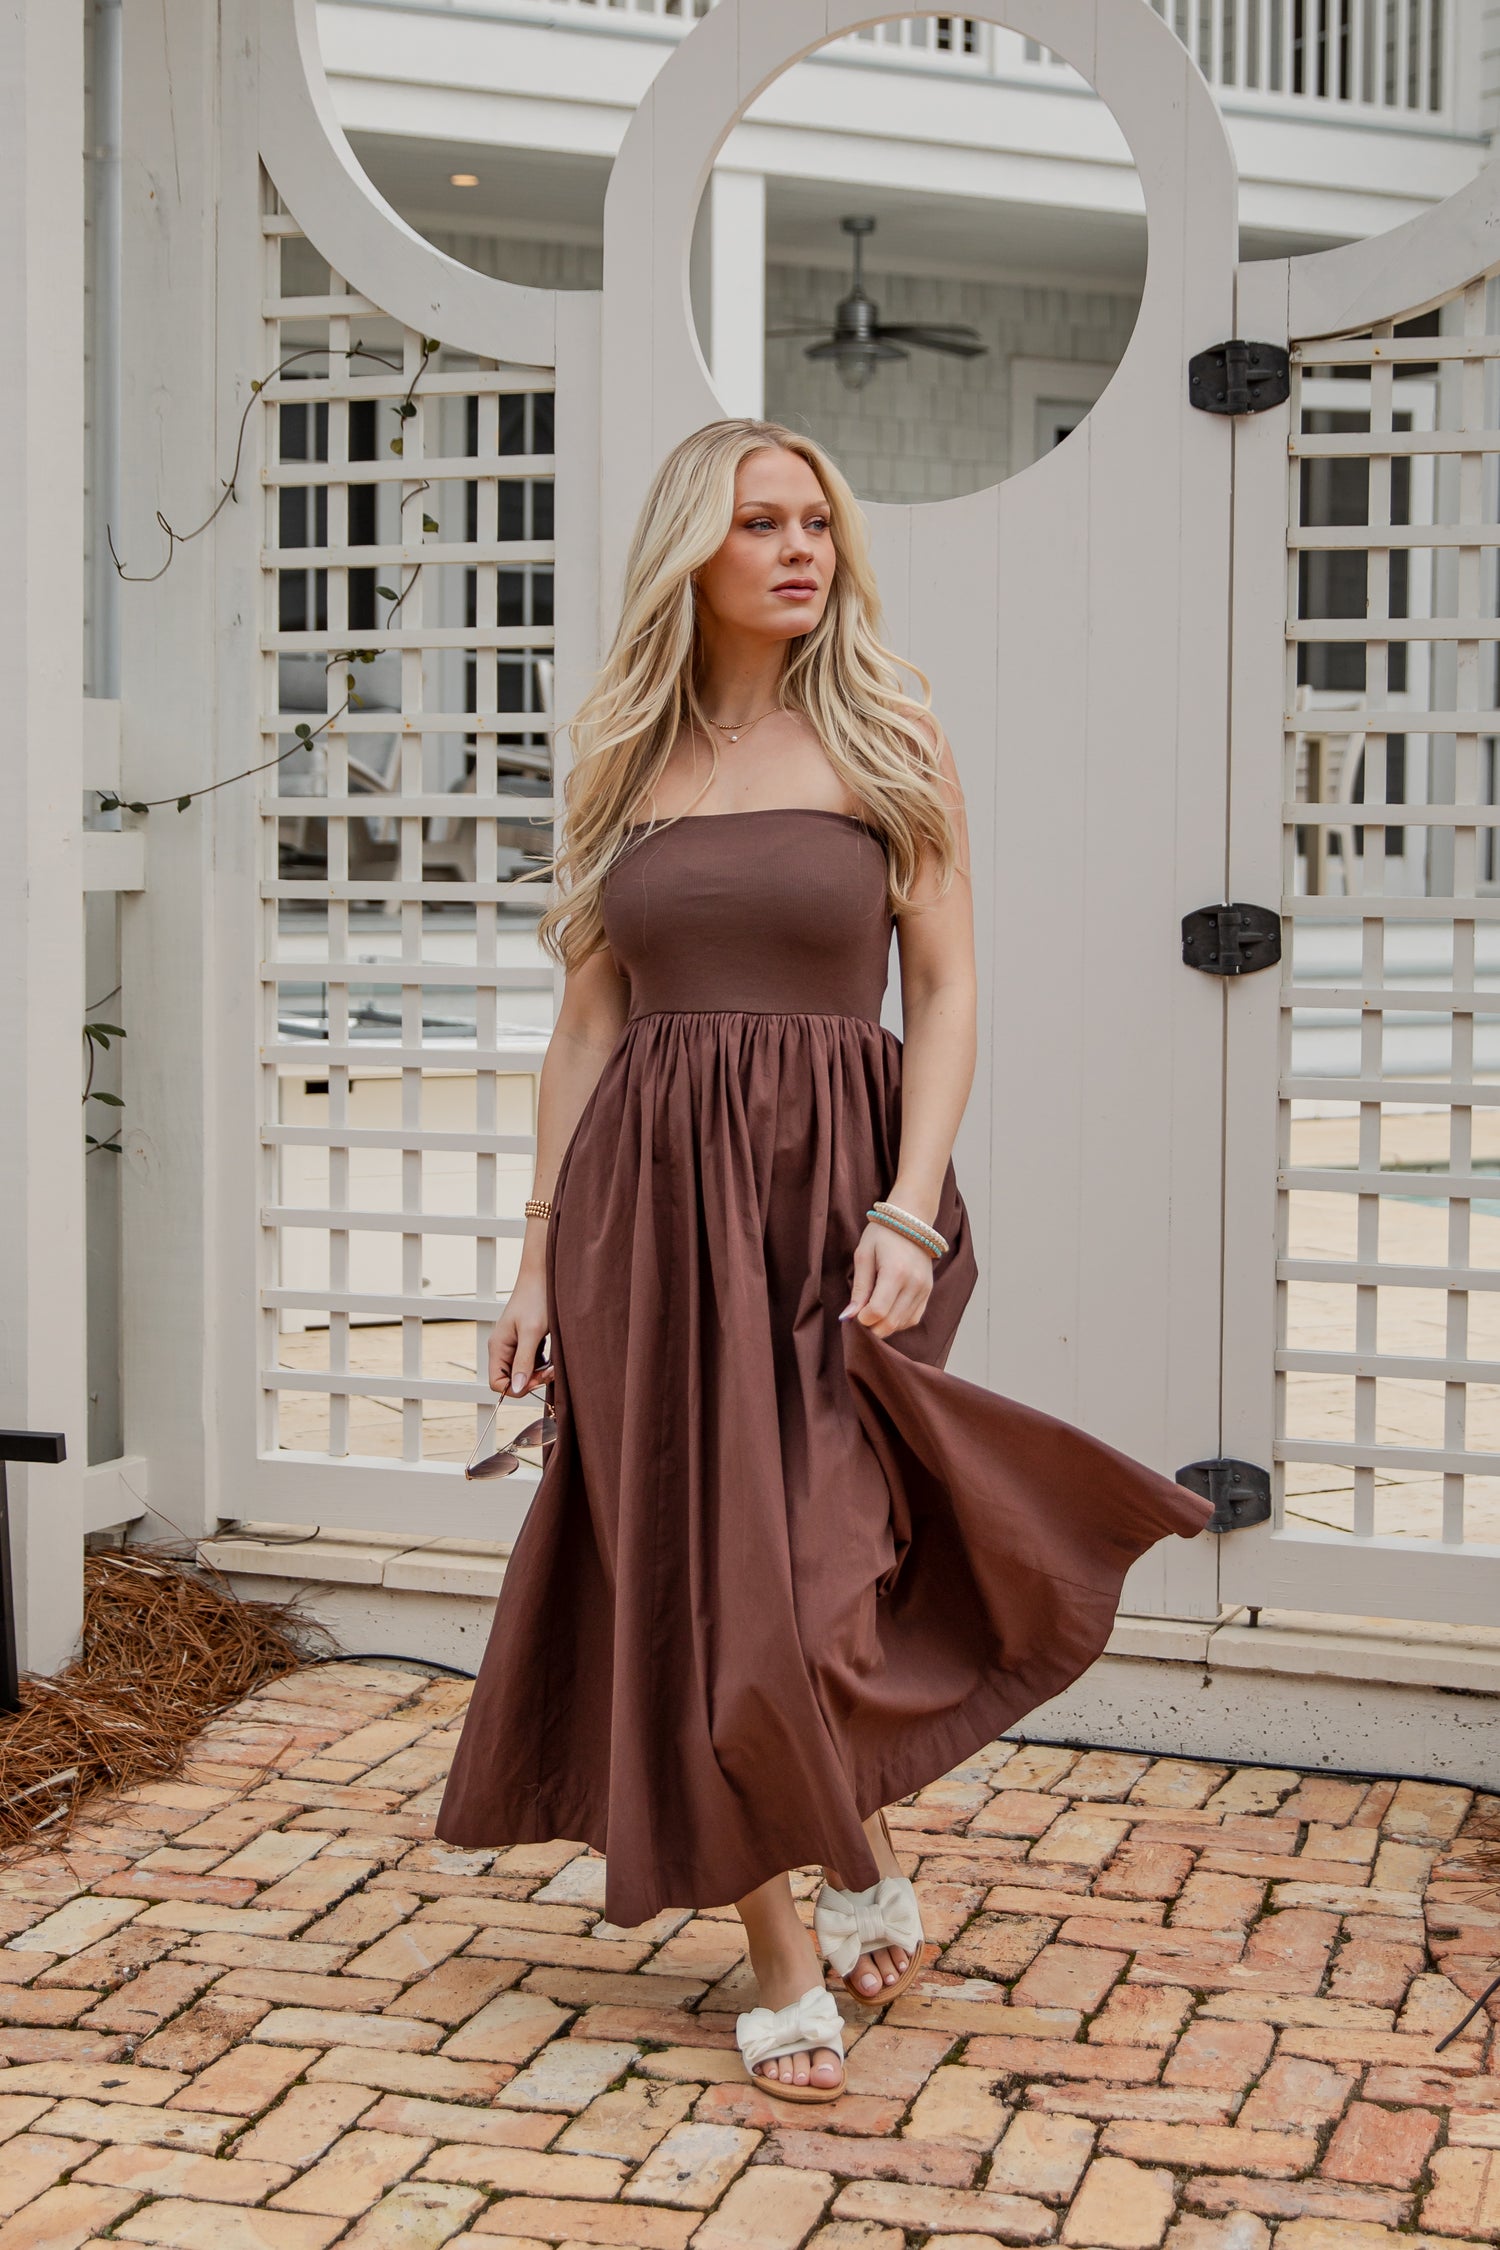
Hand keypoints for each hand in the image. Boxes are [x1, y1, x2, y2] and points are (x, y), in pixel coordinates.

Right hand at [489, 1271, 550, 1395]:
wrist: (544, 1276)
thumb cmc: (536, 1300)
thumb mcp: (532, 1332)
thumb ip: (524, 1361)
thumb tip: (517, 1388)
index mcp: (498, 1347)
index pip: (497, 1383)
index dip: (516, 1387)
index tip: (536, 1379)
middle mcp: (503, 1349)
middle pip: (512, 1380)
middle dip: (532, 1380)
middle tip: (552, 1371)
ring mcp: (515, 1346)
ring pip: (525, 1373)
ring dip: (541, 1372)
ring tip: (556, 1362)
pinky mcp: (527, 1342)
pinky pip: (533, 1363)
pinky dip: (545, 1364)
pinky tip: (555, 1354)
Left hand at [840, 1221, 934, 1337]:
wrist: (911, 1221)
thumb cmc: (882, 1235)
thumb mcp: (863, 1255)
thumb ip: (859, 1288)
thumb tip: (849, 1316)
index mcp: (895, 1272)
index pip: (878, 1311)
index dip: (863, 1319)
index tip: (855, 1312)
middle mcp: (914, 1284)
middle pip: (891, 1323)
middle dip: (872, 1327)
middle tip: (861, 1315)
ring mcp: (924, 1289)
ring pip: (902, 1324)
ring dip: (884, 1325)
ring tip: (873, 1310)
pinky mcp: (928, 1292)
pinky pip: (913, 1318)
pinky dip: (898, 1321)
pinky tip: (888, 1310)